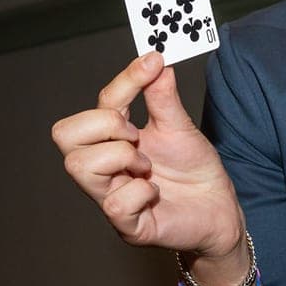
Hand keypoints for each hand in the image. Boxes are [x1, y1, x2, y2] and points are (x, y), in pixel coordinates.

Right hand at [51, 52, 244, 258]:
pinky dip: (139, 192)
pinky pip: (113, 204)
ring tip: (147, 167)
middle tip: (137, 136)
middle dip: (105, 124)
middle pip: (64, 134)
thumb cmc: (195, 172)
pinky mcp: (127, 226)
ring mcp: (110, 197)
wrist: (221, 210)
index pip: (99, 104)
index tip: (153, 63)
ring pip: (79, 166)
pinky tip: (155, 193)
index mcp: (113, 140)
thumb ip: (163, 97)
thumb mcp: (181, 128)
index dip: (124, 81)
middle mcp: (103, 168)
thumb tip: (154, 59)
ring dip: (120, 156)